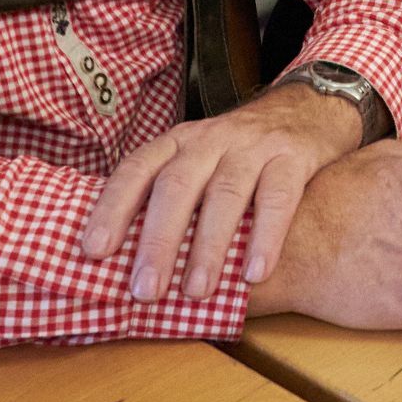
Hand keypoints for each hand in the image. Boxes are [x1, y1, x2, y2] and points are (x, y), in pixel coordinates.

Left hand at [82, 81, 363, 301]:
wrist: (309, 109)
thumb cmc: (239, 154)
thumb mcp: (199, 161)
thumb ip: (169, 199)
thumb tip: (121, 263)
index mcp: (177, 143)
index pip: (136, 170)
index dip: (112, 208)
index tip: (93, 251)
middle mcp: (210, 140)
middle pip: (177, 186)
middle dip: (158, 240)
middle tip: (145, 289)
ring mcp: (253, 146)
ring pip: (225, 194)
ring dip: (208, 246)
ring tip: (197, 291)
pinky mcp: (292, 157)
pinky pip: (277, 197)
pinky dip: (265, 236)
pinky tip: (255, 273)